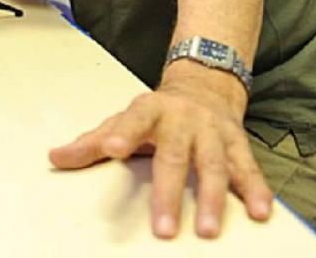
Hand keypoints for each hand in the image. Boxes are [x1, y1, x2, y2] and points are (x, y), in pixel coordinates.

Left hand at [48, 78, 272, 238]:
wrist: (205, 85)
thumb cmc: (157, 113)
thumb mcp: (122, 119)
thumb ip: (91, 142)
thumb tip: (55, 157)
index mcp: (150, 110)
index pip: (134, 119)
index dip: (123, 132)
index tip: (112, 147)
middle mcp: (184, 120)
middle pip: (176, 157)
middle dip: (170, 194)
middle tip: (164, 229)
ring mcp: (213, 132)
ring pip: (215, 166)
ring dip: (213, 200)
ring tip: (208, 230)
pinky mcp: (237, 143)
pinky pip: (248, 168)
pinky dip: (256, 190)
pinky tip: (260, 211)